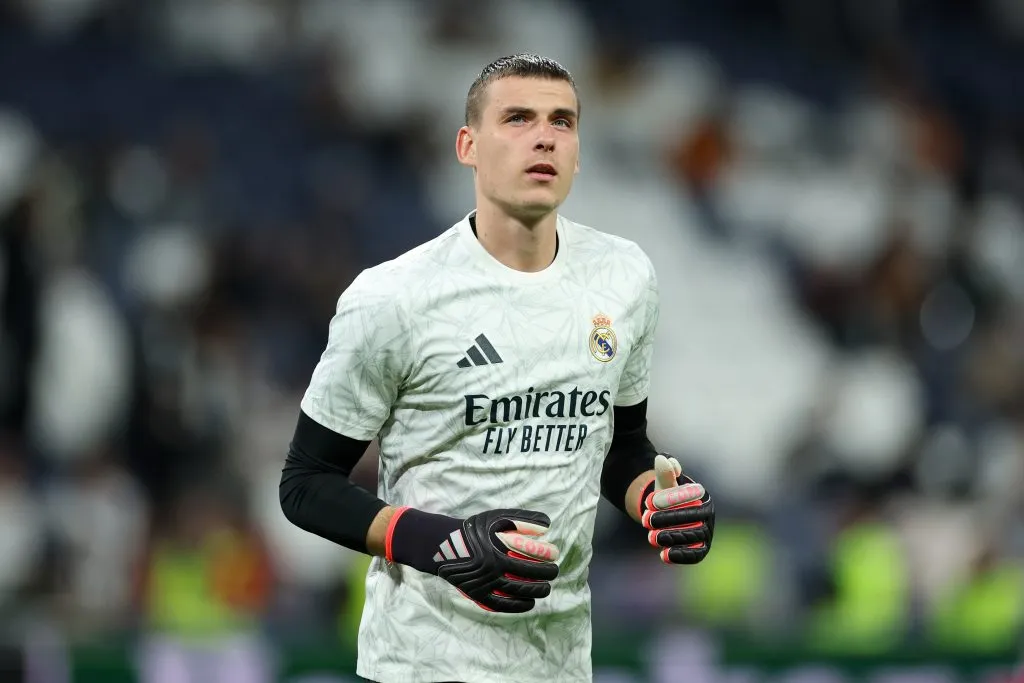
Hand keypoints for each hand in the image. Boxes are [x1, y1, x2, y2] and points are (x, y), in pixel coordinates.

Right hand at [386, 507, 558, 612]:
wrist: (444, 546)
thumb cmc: (474, 529)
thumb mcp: (496, 517)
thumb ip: (522, 519)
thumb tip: (547, 524)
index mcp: (497, 548)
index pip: (531, 556)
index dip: (547, 557)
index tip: (555, 556)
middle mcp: (491, 569)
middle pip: (528, 577)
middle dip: (546, 575)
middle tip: (554, 572)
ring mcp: (484, 584)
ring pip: (518, 593)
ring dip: (537, 592)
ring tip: (545, 588)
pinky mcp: (478, 595)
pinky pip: (502, 605)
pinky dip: (519, 606)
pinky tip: (530, 603)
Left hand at [641, 454, 713, 564]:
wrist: (667, 514)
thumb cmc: (667, 496)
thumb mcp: (664, 483)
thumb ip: (664, 471)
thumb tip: (663, 459)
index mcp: (703, 497)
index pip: (691, 497)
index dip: (671, 500)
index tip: (650, 502)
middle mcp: (708, 515)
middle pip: (693, 517)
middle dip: (668, 519)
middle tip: (647, 520)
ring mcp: (706, 533)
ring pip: (693, 536)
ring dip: (672, 537)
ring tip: (651, 537)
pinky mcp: (701, 548)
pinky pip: (695, 555)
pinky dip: (681, 556)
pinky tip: (663, 555)